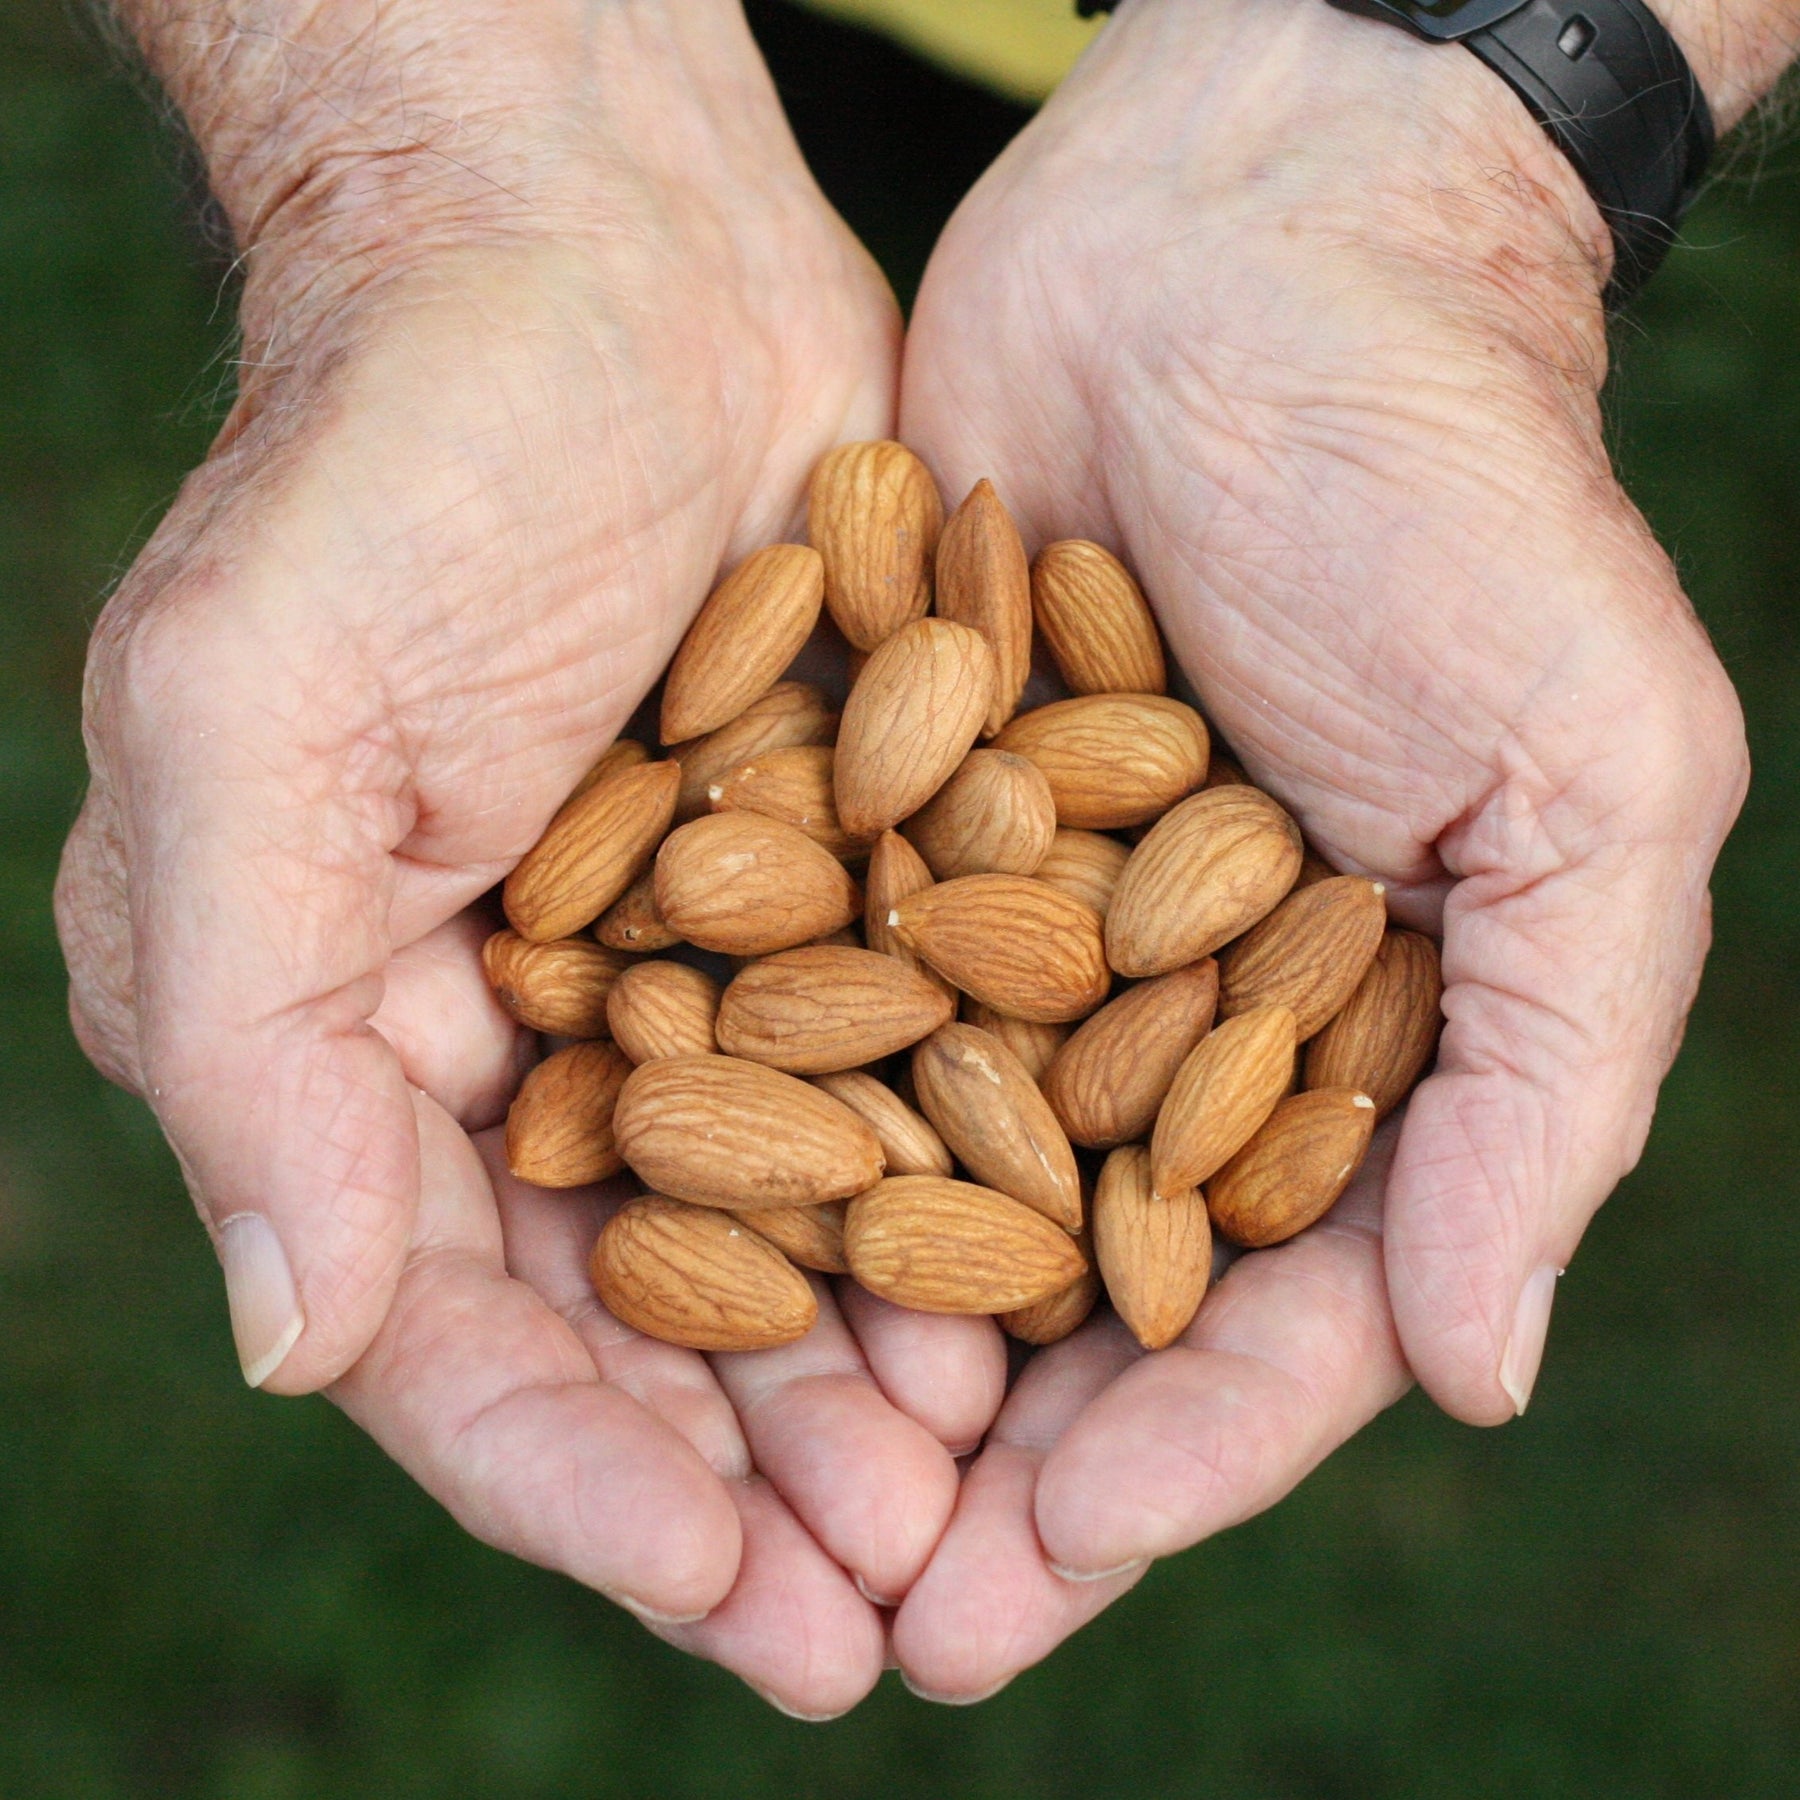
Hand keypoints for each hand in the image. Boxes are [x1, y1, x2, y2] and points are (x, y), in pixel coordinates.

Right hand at [54, 0, 1003, 1714]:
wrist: (598, 263)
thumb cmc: (397, 461)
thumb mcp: (252, 720)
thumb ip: (247, 1033)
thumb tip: (298, 1343)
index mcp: (350, 1040)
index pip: (453, 1329)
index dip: (585, 1484)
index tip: (738, 1599)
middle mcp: (521, 1037)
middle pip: (641, 1320)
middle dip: (761, 1477)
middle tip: (902, 1611)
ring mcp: (687, 967)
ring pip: (792, 1232)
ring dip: (881, 1376)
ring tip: (992, 1504)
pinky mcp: (829, 879)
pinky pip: (904, 1080)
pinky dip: (968, 1191)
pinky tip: (1068, 1285)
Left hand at [894, 0, 1748, 1695]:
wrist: (1238, 240)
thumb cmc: (1450, 488)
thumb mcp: (1585, 771)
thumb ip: (1550, 1070)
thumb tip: (1475, 1371)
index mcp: (1351, 1038)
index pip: (1271, 1297)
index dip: (1175, 1450)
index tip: (1054, 1570)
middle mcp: (1163, 1010)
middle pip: (1069, 1282)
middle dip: (982, 1456)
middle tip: (874, 1624)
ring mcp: (1003, 921)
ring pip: (913, 1177)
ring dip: (836, 1340)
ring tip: (744, 1495)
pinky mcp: (869, 814)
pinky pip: (796, 1000)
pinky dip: (736, 1122)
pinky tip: (649, 1238)